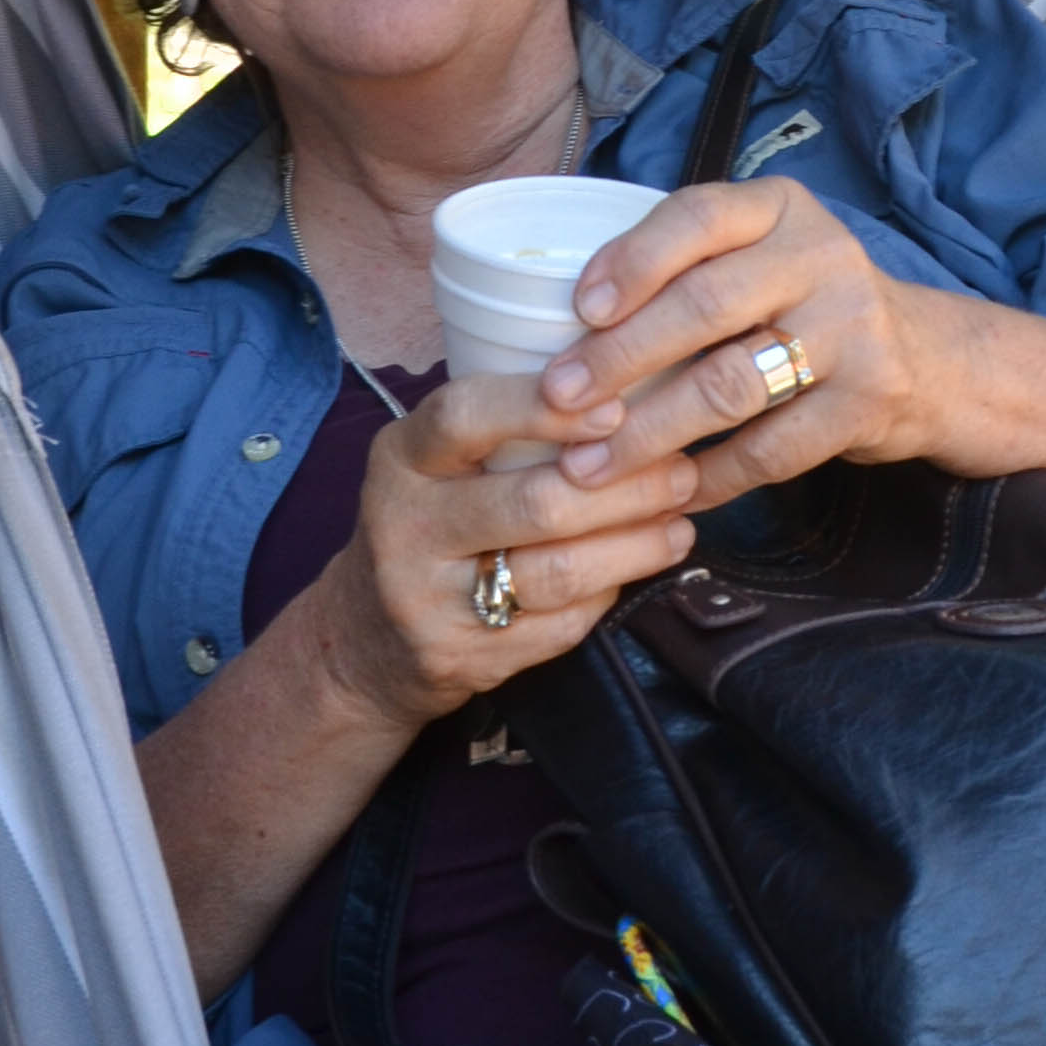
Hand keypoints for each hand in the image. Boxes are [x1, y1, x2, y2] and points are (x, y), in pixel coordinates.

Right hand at [301, 371, 702, 753]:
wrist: (364, 640)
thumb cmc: (427, 525)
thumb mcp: (433, 465)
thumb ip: (502, 429)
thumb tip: (624, 388)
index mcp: (400, 459)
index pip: (465, 418)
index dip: (542, 408)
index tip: (615, 406)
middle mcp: (406, 527)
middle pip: (534, 503)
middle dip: (626, 486)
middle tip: (680, 470)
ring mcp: (430, 601)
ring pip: (557, 572)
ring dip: (635, 545)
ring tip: (679, 522)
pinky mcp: (461, 657)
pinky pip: (559, 624)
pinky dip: (610, 591)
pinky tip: (639, 567)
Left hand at [537, 180, 960, 494]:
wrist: (931, 362)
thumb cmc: (807, 308)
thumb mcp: (764, 258)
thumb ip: (691, 267)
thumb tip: (560, 317)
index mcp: (781, 209)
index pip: (696, 217)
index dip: (632, 261)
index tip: (577, 310)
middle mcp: (822, 257)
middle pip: (704, 306)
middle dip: (619, 358)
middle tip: (557, 399)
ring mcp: (853, 329)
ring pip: (729, 385)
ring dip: (649, 431)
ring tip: (589, 464)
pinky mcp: (869, 400)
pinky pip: (771, 450)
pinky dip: (711, 478)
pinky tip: (668, 494)